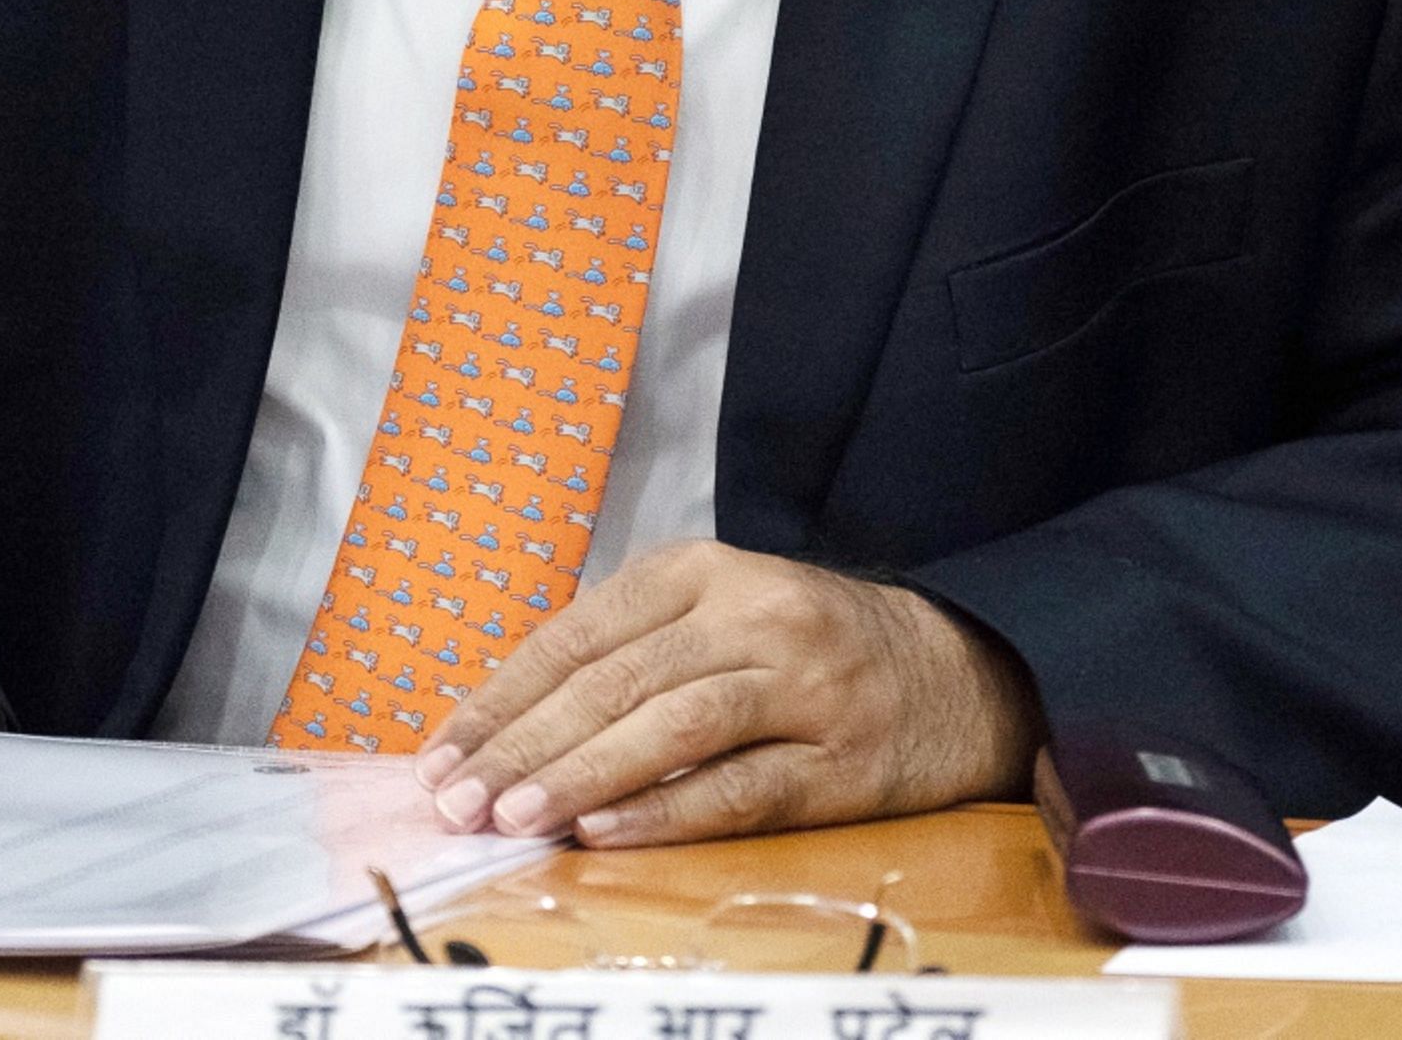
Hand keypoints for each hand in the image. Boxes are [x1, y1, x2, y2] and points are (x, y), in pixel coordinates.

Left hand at [411, 541, 1041, 848]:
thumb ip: (629, 656)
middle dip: (524, 743)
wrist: (961, 672)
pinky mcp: (844, 759)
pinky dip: (670, 809)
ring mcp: (806, 684)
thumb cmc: (812, 652)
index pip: (581, 632)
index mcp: (708, 570)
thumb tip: (503, 733)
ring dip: (585, 772)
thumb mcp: (721, 616)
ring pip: (675, 724)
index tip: (440, 753)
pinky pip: (745, 785)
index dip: (504, 695)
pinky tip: (608, 831)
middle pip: (619, 678)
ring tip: (515, 815)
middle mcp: (758, 613)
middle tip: (456, 799)